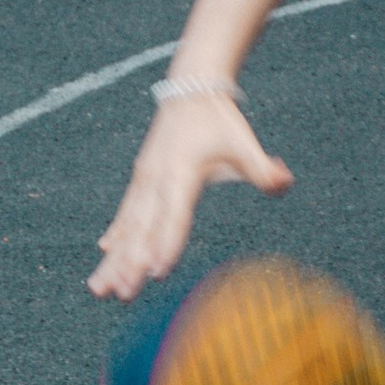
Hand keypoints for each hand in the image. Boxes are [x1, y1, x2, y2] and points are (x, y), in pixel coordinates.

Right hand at [89, 85, 293, 301]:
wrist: (190, 90)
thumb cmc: (219, 121)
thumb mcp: (243, 142)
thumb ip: (262, 168)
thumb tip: (285, 182)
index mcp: (182, 170)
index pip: (175, 214)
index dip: (167, 242)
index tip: (158, 271)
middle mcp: (156, 178)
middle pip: (143, 228)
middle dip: (132, 263)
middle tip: (124, 294)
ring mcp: (144, 180)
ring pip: (127, 226)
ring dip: (114, 259)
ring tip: (99, 289)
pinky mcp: (140, 181)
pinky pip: (124, 214)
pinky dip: (115, 235)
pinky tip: (103, 253)